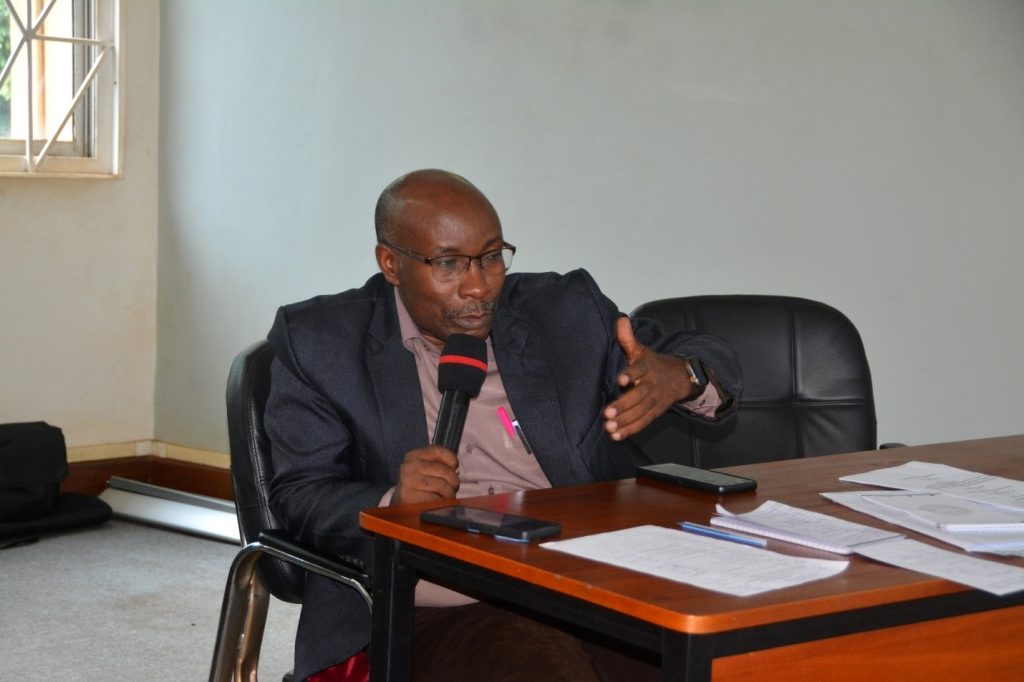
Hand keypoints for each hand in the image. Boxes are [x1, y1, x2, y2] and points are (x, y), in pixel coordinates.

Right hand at [390, 445, 460, 505]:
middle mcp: (410, 466)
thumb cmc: (420, 485)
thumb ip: (440, 464)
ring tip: (447, 497)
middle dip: (453, 481)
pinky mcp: (410, 497)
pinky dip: (442, 504)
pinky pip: (435, 499)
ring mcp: (408, 481)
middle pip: (443, 470)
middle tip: (453, 488)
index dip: (452, 459)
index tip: (455, 468)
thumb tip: (455, 471)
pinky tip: (439, 504)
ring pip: (441, 485)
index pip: (439, 451)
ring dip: (449, 494)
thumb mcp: (427, 469)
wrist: (403, 502)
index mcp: (415, 455)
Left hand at [603, 317, 694, 440]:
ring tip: (609, 427)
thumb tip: (620, 319)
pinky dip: (631, 429)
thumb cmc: (653, 363)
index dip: (630, 374)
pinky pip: (644, 422)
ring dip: (625, 421)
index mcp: (647, 367)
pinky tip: (616, 435)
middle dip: (623, 405)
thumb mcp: (642, 349)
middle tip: (607, 414)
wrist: (681, 377)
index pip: (639, 370)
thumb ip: (628, 338)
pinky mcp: (655, 412)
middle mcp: (652, 384)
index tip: (620, 380)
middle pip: (639, 396)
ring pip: (640, 412)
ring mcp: (655, 400)